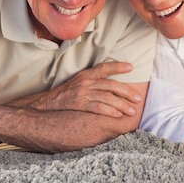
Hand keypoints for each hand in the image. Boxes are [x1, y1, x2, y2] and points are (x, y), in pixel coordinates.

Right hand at [22, 61, 141, 117]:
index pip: (104, 67)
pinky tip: (117, 115)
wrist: (45, 104)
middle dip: (126, 92)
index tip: (131, 67)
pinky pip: (97, 107)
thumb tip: (109, 85)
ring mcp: (82, 92)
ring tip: (132, 111)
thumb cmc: (64, 94)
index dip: (118, 66)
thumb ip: (92, 81)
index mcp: (86, 74)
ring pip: (107, 97)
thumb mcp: (77, 82)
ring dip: (121, 104)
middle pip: (111, 85)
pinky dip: (109, 111)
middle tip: (138, 98)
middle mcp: (85, 81)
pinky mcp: (79, 104)